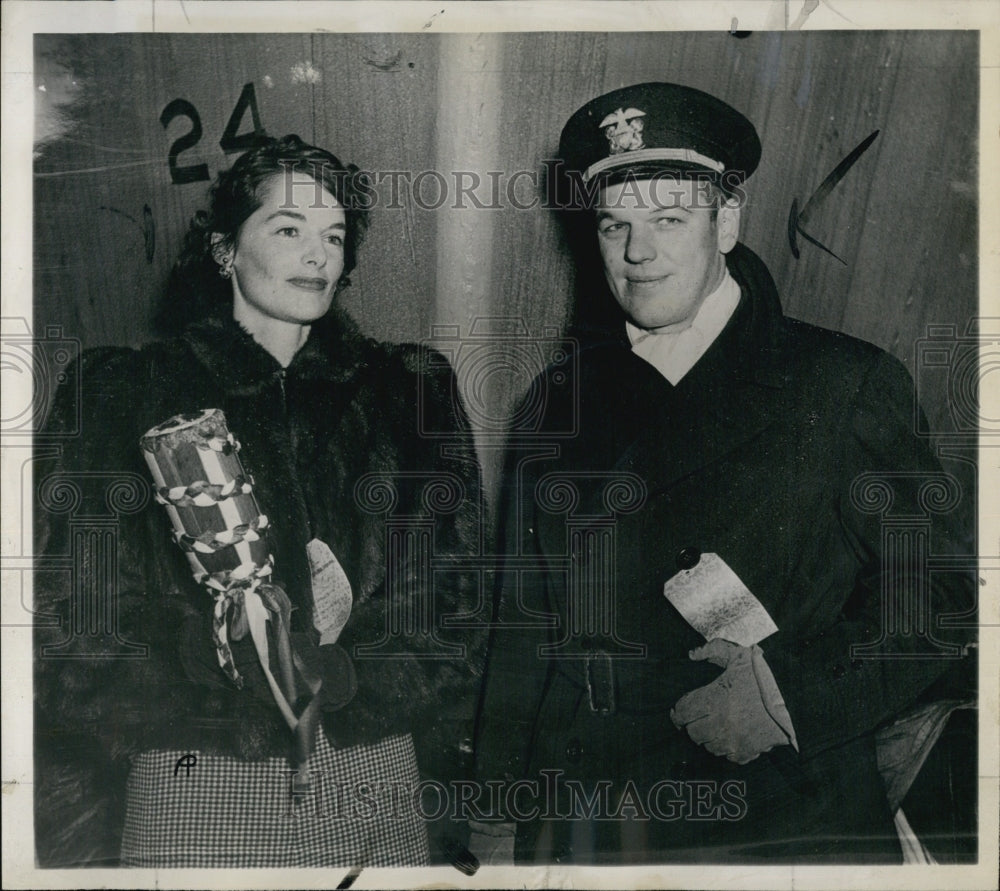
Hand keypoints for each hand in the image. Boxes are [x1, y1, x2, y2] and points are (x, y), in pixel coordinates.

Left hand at [670, 638, 794, 763]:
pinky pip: (727, 756)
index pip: (682, 713)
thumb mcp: (739, 654)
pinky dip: (726, 748)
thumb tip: (692, 654)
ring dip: (708, 737)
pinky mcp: (747, 752)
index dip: (677, 712)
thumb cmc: (764, 677)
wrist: (797, 698)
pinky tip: (732, 736)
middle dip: (693, 724)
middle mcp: (719, 723)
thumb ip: (713, 649)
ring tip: (716, 726)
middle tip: (699, 717)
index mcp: (713, 699)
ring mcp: (733, 741)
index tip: (677, 711)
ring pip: (708, 746)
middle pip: (692, 732)